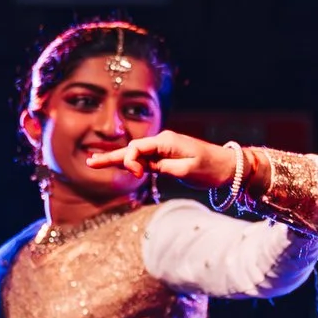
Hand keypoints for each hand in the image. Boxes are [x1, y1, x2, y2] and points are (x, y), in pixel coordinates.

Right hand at [88, 130, 238, 189]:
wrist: (228, 166)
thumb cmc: (211, 167)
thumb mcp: (188, 169)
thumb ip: (164, 167)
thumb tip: (146, 167)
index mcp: (166, 141)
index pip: (137, 147)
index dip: (131, 161)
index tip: (139, 176)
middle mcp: (162, 142)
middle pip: (131, 149)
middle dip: (112, 157)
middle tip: (90, 162)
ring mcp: (163, 150)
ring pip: (136, 154)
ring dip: (117, 159)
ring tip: (94, 162)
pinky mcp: (166, 158)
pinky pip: (145, 159)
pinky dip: (130, 163)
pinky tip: (117, 165)